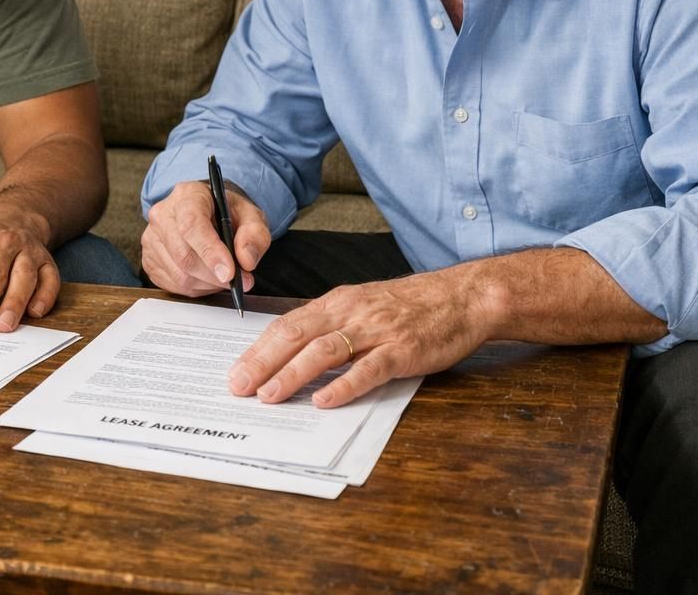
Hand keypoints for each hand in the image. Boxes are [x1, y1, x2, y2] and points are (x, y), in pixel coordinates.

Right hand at [140, 179, 267, 295]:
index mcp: (187, 196)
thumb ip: (254, 235)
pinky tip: (208, 277)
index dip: (210, 252)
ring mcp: (152, 238)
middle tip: (239, 280)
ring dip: (208, 284)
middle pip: (184, 256)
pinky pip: (173, 285)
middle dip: (215, 275)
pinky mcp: (149, 260)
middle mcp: (163, 215)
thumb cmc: (226, 212)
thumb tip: (246, 261)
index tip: (230, 273)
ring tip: (224, 275)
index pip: (191, 226)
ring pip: (180, 275)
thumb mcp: (250, 215)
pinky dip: (196, 288)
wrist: (208, 212)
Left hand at [228, 268, 490, 407]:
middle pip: (297, 336)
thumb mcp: (363, 306)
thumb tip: (294, 352)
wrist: (462, 297)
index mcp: (338, 303)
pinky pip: (368, 370)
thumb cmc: (411, 306)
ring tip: (269, 395)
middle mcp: (351, 313)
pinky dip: (344, 386)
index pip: (287, 325)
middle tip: (238, 387)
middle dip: (263, 363)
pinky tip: (324, 401)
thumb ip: (332, 326)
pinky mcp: (402, 350)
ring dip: (292, 374)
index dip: (258, 349)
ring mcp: (377, 331)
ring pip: (325, 352)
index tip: (235, 370)